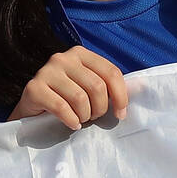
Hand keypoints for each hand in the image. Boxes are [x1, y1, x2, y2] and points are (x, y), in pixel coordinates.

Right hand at [9, 45, 128, 129]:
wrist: (34, 109)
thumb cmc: (67, 98)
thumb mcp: (90, 87)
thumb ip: (111, 85)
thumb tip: (142, 86)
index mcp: (80, 53)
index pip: (110, 72)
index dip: (121, 97)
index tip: (120, 114)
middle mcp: (62, 58)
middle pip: (97, 87)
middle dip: (100, 109)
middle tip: (93, 116)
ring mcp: (46, 71)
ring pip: (80, 98)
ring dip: (85, 116)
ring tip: (80, 119)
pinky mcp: (34, 87)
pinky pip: (62, 107)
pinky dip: (71, 120)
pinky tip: (71, 123)